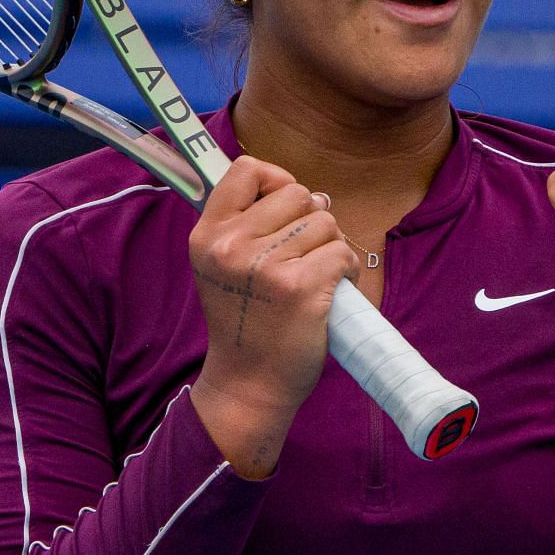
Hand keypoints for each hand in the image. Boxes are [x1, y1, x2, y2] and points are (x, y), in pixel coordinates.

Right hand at [186, 156, 358, 475]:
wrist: (249, 384)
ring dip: (331, 246)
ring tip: (315, 277)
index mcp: (207, 235)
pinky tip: (333, 290)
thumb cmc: (248, 321)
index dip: (277, 181)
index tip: (285, 209)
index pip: (248, 170)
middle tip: (302, 255)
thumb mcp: (224, 267)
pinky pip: (343, 251)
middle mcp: (231, 246)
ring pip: (325, 222)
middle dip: (311, 219)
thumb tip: (310, 192)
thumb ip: (249, 224)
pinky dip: (347, 268)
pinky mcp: (301, 288)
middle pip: (297, 193)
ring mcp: (266, 266)